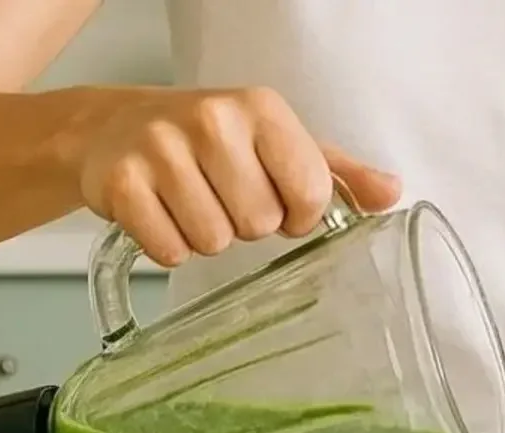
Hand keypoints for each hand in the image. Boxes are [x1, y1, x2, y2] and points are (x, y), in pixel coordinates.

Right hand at [77, 87, 401, 265]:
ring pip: (215, 241)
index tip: (279, 203)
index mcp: (262, 109)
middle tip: (223, 197)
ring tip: (192, 202)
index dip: (299, 215)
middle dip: (247, 225)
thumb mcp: (277, 145)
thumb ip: (338, 172)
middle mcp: (212, 119)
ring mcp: (162, 148)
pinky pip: (170, 250)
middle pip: (261, 223)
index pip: (312, 192)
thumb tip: (391, 193)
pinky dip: (169, 245)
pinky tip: (162, 213)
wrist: (113, 127)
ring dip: (208, 237)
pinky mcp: (122, 182)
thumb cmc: (209, 142)